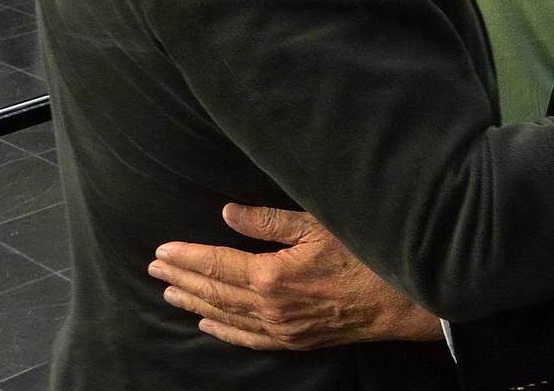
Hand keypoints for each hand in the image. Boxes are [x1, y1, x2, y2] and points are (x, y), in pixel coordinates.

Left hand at [148, 203, 441, 350]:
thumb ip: (268, 220)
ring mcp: (280, 328)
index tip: (162, 249)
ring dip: (195, 302)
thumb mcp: (317, 225)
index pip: (217, 264)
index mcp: (271, 275)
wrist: (398, 299)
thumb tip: (227, 213)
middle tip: (154, 268)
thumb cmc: (363, 253)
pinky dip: (223, 330)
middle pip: (214, 291)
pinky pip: (248, 339)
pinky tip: (207, 323)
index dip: (187, 256)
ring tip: (170, 293)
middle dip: (182, 278)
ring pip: (226, 316)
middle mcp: (269, 307)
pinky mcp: (294, 340)